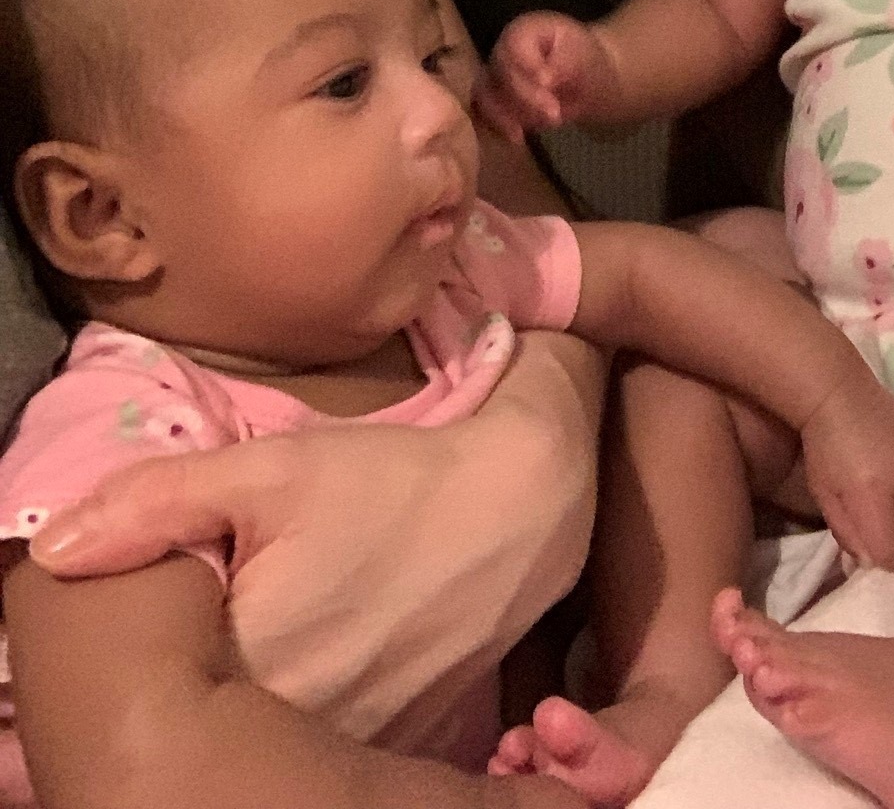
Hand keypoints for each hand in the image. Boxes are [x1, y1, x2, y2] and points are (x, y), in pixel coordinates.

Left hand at [28, 355, 600, 737]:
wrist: (524, 499)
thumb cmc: (397, 478)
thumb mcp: (276, 466)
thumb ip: (159, 500)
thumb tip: (54, 545)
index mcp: (255, 663)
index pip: (168, 669)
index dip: (168, 629)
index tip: (193, 582)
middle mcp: (301, 723)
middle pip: (219, 704)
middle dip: (217, 657)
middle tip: (249, 587)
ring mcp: (355, 741)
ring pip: (274, 725)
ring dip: (269, 681)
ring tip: (298, 607)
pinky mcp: (402, 737)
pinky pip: (330, 734)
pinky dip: (321, 695)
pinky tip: (342, 632)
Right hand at [477, 12, 618, 136]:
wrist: (584, 83)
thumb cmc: (583, 62)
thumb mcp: (583, 56)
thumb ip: (564, 63)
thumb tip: (544, 79)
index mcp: (524, 31)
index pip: (512, 45)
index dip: (526, 66)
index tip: (549, 83)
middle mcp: (501, 51)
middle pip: (497, 72)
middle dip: (525, 97)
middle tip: (555, 114)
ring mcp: (493, 77)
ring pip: (485, 96)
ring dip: (511, 115)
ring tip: (542, 125)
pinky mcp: (493, 102)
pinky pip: (485, 115)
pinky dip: (500, 127)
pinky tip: (519, 137)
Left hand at [799, 365, 893, 568]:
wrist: (839, 393)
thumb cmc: (822, 450)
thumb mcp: (825, 500)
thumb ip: (850, 537)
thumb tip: (873, 563)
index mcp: (874, 494)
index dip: (881, 556)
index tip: (869, 545)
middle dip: (893, 534)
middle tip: (872, 514)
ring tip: (884, 492)